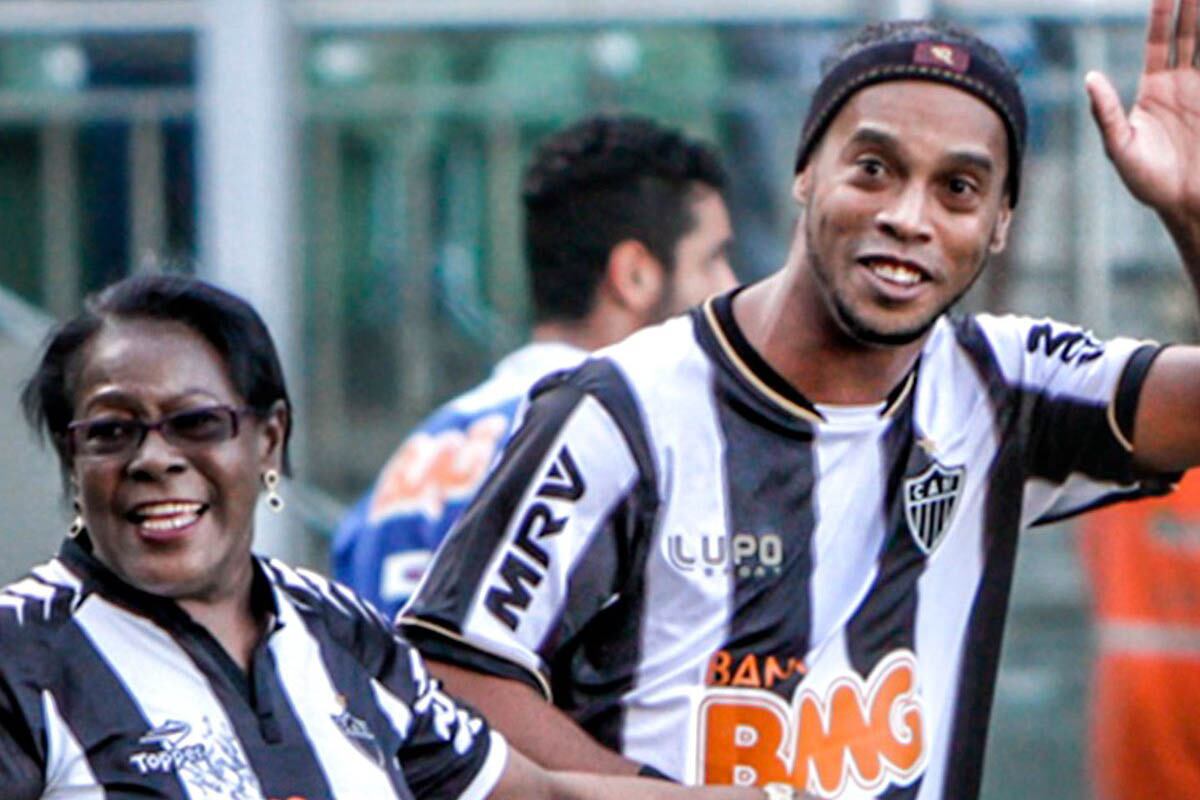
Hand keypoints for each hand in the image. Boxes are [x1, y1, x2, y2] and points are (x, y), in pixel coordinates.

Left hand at [1086, 0, 1199, 224]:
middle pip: (1190, 33)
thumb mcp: (1120, 147)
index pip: (1160, 40)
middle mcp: (1182, 83)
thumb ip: (1106, 112)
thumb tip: (1089, 78)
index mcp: (1155, 88)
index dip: (1162, 13)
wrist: (1187, 203)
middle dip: (1192, 5)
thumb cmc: (1148, 181)